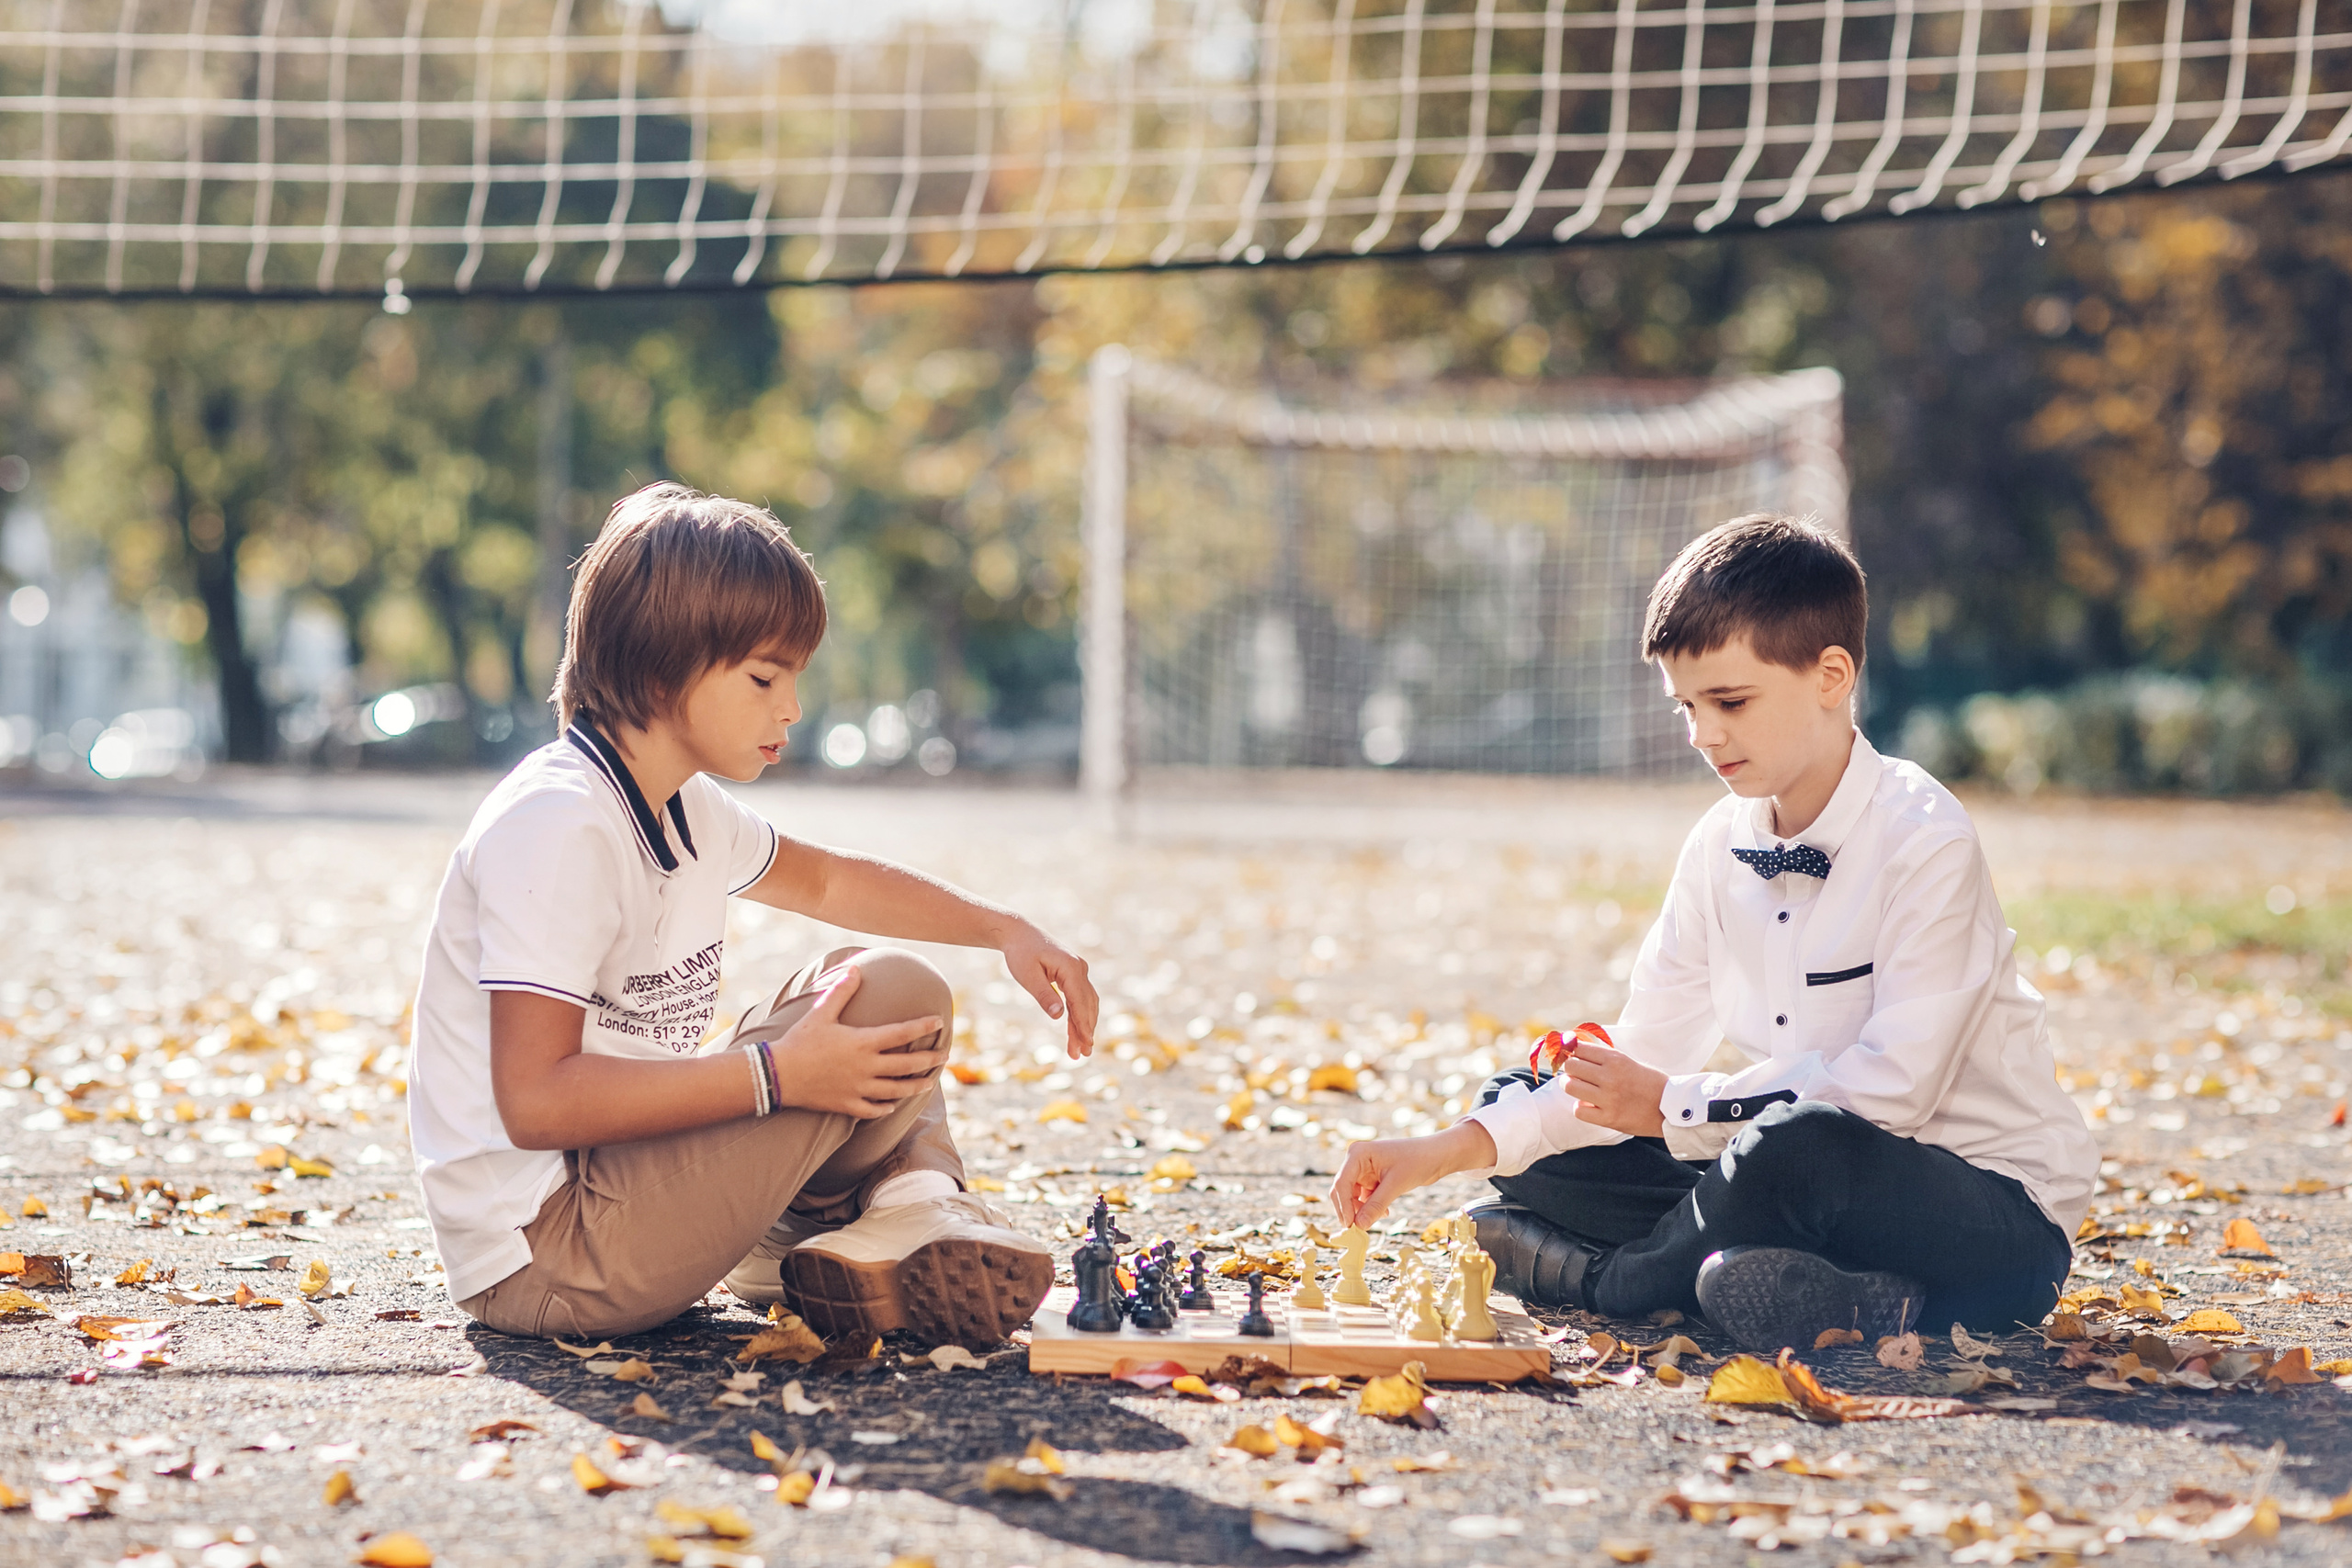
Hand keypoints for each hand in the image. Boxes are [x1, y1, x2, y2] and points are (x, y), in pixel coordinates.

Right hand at [770, 966, 949, 1117]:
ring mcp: (858, 1089)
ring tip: (928, 1083)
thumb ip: (841, 991)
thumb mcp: (820, 1012)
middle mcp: (866, 1067)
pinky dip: (885, 1107)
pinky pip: (873, 1110)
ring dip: (915, 1086)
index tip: (939, 1021)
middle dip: (929, 1060)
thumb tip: (856, 968)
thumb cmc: (799, 1041)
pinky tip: (892, 1105)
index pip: (902, 1033)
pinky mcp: (846, 1105)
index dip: (923, 1027)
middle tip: (944, 1055)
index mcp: (863, 1042)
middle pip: (907, 1065)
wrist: (777, 1075)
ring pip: (895, 1091)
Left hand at [1000, 920, 1098, 1058]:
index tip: (1086, 1044)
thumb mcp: (1028, 976)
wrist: (1019, 933)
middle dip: (1085, 1031)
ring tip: (1079, 1050)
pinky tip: (1076, 1031)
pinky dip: (1079, 1015)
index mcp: (1071, 968)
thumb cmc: (1020, 953)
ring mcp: (1078, 971)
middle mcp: (1080, 969)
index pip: (1080, 1002)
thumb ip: (1044, 995)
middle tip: (1082, 1055)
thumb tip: (1059, 1016)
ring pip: (1086, 1003)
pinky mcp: (1073, 974)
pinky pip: (1080, 998)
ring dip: (1084, 1026)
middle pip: (1087, 1005)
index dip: (1083, 1025)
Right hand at [1328, 1122, 1496, 1228]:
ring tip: (1380, 1217)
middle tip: (1358, 1229)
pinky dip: (1370, 1206)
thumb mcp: (1396, 1185)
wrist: (1435, 1155)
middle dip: (1350, 1209)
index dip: (1344, 1206)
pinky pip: (1363, 1197)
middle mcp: (1356, 1160)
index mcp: (1358, 1154)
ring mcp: (1363, 1169)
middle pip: (1342, 1190)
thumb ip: (1376, 1205)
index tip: (1350, 1225)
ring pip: (1352, 1196)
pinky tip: (1384, 1212)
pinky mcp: (1371, 1178)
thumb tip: (1359, 1226)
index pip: (1342, 1183)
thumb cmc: (1417, 1162)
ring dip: (1362, 1209)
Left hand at [1560, 1039, 1667, 1137]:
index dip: (1572, 1052)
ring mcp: (1609, 1099)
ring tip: (1579, 1088)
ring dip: (1571, 1086)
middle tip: (1575, 1073)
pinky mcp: (1609, 1118)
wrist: (1672, 1107)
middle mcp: (1610, 1077)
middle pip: (1571, 1066)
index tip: (1572, 1056)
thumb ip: (1604, 1058)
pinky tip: (1589, 1106)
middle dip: (1570, 1069)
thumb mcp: (1628, 1062)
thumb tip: (1576, 1050)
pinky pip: (1579, 1111)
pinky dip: (1581, 1108)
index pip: (1579, 1049)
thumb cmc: (1650, 1083)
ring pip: (1570, 1086)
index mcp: (1616, 1060)